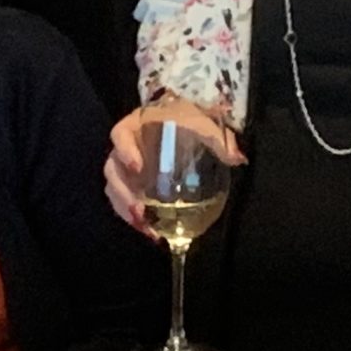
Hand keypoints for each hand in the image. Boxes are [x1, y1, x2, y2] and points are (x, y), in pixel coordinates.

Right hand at [105, 101, 243, 234]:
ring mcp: (125, 167)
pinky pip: (124, 200)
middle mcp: (125, 147)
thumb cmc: (190, 119)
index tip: (138, 168)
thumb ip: (220, 140)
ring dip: (126, 210)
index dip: (125, 151)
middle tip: (139, 211)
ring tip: (145, 228)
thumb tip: (237, 158)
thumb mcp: (204, 124)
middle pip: (112, 170)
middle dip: (123, 193)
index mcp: (136, 125)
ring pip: (115, 189)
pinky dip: (134, 216)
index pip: (120, 135)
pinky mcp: (132, 184)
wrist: (184, 121)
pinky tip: (150, 230)